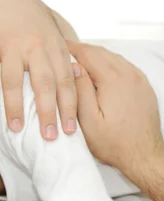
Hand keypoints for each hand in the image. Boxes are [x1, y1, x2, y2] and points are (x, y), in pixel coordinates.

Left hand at [0, 0, 77, 139]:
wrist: (22, 4)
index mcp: (13, 46)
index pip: (12, 81)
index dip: (14, 106)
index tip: (15, 128)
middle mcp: (36, 47)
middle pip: (44, 83)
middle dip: (48, 112)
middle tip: (49, 137)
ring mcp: (55, 47)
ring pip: (65, 79)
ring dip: (69, 107)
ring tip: (70, 131)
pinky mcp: (66, 49)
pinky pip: (75, 74)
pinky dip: (79, 94)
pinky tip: (82, 113)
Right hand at [68, 40, 162, 173]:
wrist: (143, 156)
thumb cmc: (112, 143)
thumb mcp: (88, 120)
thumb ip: (79, 91)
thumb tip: (73, 67)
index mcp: (114, 80)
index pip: (88, 54)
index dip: (70, 48)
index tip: (57, 45)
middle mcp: (130, 75)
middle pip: (102, 53)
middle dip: (82, 50)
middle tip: (64, 50)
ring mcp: (139, 80)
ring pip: (113, 58)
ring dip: (95, 56)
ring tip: (78, 60)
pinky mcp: (143, 87)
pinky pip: (124, 66)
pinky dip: (109, 63)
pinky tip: (99, 71)